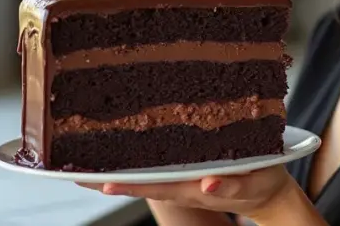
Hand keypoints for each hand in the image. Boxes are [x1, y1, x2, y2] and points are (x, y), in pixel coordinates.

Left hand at [76, 165, 297, 219]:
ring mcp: (181, 179)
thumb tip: (209, 182)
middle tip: (72, 170)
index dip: (128, 184)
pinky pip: (153, 166)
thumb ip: (233, 185)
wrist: (268, 190)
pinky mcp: (184, 171)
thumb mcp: (254, 183)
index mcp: (195, 188)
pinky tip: (114, 149)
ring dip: (112, 169)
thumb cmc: (262, 183)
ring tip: (79, 159)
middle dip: (105, 177)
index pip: (156, 186)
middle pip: (138, 182)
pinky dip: (132, 160)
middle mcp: (181, 185)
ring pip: (142, 175)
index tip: (100, 182)